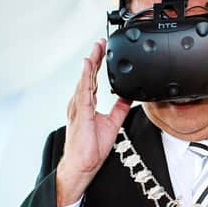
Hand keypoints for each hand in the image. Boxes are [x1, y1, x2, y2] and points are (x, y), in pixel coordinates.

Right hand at [57, 39, 131, 206]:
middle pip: (88, 75)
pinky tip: (88, 65)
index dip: (98, 64)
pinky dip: (85, 77)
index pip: (93, 80)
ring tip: (96, 47)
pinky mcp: (80, 113)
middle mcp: (80, 103)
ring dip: (90, 62)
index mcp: (87, 105)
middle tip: (101, 41)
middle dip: (94, 57)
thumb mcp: (112, 123)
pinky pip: (83, 91)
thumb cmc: (91, 149)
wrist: (83, 165)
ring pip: (85, 80)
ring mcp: (78, 107)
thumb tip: (128, 95)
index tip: (103, 49)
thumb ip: (119, 108)